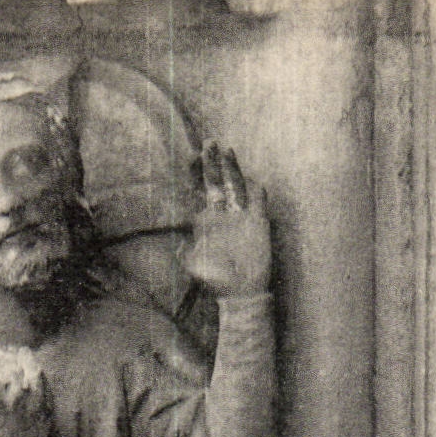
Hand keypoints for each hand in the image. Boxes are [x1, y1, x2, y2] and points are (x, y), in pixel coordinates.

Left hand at [179, 142, 270, 297]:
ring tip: (227, 150)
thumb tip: (177, 239)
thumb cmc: (214, 280)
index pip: (198, 192)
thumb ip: (184, 251)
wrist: (240, 293)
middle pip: (216, 182)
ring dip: (232, 169)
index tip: (191, 158)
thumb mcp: (193, 265)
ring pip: (236, 185)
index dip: (195, 175)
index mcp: (204, 221)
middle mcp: (222, 214)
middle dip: (212, 163)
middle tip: (209, 143)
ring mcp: (240, 216)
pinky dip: (255, 191)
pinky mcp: (258, 222)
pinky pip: (257, 201)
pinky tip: (252, 180)